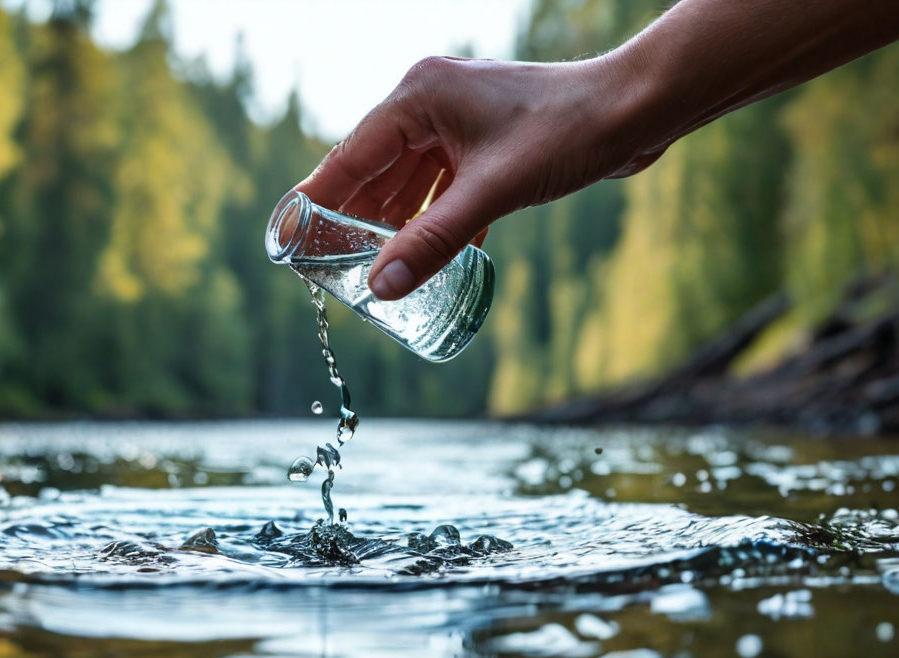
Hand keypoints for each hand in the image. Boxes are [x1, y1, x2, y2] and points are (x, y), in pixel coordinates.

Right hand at [294, 55, 654, 300]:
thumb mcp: (492, 193)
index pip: (350, 156)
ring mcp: (459, 122)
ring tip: (376, 270)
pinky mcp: (485, 142)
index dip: (317, 200)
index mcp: (419, 97)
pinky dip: (435, 219)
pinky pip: (443, 185)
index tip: (288, 237)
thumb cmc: (568, 131)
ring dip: (398, 225)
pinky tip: (428, 256)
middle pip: (376, 171)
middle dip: (358, 221)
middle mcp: (431, 103)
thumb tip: (382, 288)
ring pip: (410, 182)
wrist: (640, 108)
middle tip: (331, 268)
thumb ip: (433, 241)